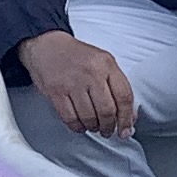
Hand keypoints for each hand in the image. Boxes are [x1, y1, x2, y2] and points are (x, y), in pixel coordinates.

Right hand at [18, 29, 136, 138]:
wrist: (47, 45)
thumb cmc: (77, 56)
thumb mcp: (103, 62)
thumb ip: (117, 86)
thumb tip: (128, 116)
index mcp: (106, 64)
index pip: (124, 96)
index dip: (127, 118)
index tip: (126, 130)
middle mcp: (91, 72)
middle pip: (107, 110)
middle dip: (109, 127)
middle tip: (108, 131)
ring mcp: (72, 82)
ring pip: (89, 117)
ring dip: (93, 128)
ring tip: (93, 127)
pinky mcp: (56, 91)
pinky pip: (70, 118)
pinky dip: (77, 127)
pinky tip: (80, 124)